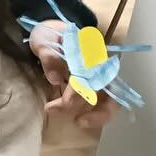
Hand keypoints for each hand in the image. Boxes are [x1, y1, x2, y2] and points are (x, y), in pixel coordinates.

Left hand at [29, 19, 119, 133]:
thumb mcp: (44, 39)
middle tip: (54, 110)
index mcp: (89, 51)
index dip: (76, 92)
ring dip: (99, 114)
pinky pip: (104, 102)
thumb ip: (49, 54)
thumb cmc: (50, 35)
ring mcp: (100, 76)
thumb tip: (55, 78)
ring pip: (112, 99)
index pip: (88, 75)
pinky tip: (81, 121)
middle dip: (82, 104)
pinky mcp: (96, 85)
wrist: (54, 32)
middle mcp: (100, 65)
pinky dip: (97, 114)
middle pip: (104, 89)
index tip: (60, 103)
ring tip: (79, 123)